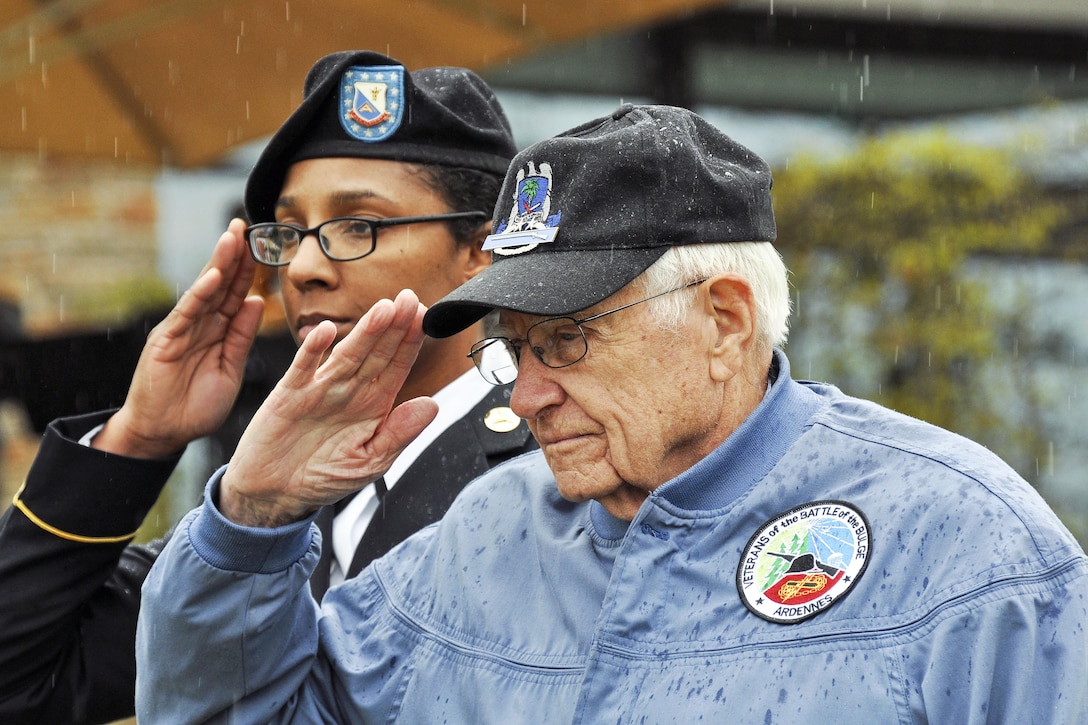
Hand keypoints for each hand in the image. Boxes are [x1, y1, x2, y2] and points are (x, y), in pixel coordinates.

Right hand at [94, 219, 264, 457]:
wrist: (163, 434)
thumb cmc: (197, 406)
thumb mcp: (231, 369)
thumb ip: (242, 336)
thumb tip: (259, 301)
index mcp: (218, 331)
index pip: (237, 294)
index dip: (249, 270)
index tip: (263, 244)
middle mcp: (200, 324)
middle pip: (221, 284)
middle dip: (233, 255)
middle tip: (245, 223)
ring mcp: (182, 330)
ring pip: (205, 291)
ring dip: (219, 263)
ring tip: (232, 237)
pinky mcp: (166, 341)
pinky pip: (186, 314)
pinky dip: (200, 294)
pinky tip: (213, 275)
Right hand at [219, 289, 438, 527]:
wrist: (276, 493)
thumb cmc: (323, 476)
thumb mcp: (370, 461)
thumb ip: (400, 432)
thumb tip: (432, 405)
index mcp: (373, 404)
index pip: (397, 366)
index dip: (411, 342)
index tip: (427, 318)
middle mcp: (349, 389)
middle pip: (376, 352)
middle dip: (394, 325)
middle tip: (410, 299)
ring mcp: (319, 388)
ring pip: (346, 353)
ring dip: (364, 331)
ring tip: (383, 309)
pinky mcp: (289, 394)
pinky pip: (303, 368)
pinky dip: (313, 350)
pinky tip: (326, 332)